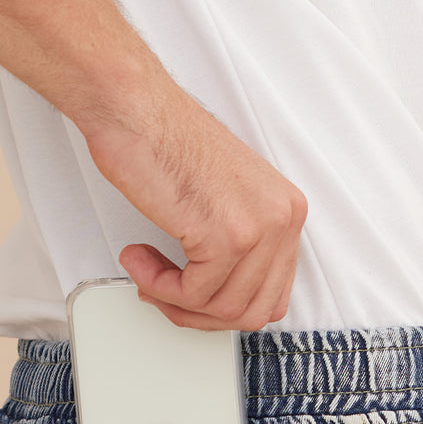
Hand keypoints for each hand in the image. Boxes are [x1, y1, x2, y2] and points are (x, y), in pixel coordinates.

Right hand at [81, 85, 307, 330]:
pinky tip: (139, 258)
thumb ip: (236, 245)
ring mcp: (258, 227)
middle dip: (200, 313)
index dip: (225, 306)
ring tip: (147, 272)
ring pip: (223, 309)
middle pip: (253, 309)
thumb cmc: (165, 143)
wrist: (136, 110)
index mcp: (286, 210)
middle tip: (165, 293)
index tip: (193, 295)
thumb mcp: (222, 199)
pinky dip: (158, 286)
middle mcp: (282, 217)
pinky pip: (193, 293)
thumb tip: (222, 294)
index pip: (274, 294)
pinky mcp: (226, 235)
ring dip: (174, 300)